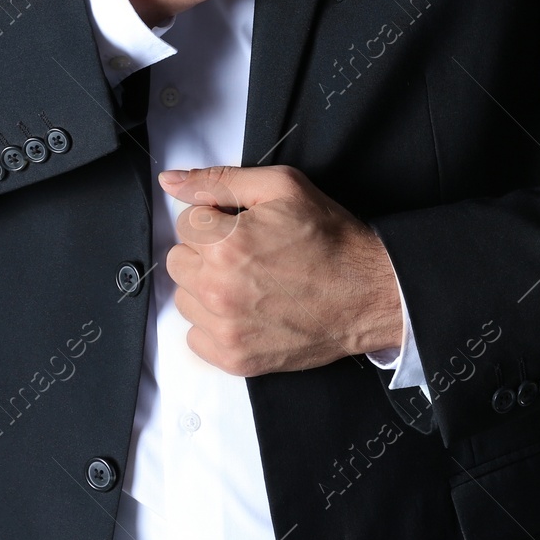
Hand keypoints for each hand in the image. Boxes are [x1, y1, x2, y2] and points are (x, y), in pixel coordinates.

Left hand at [159, 164, 402, 376]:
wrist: (368, 293)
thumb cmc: (330, 239)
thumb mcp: (282, 187)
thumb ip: (220, 180)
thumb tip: (171, 180)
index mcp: (226, 244)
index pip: (185, 223)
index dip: (216, 220)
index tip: (243, 228)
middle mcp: (219, 289)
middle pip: (178, 261)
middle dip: (206, 252)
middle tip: (247, 254)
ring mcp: (226, 329)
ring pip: (184, 299)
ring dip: (207, 288)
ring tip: (249, 283)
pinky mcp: (235, 358)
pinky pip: (196, 337)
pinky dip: (216, 324)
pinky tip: (248, 310)